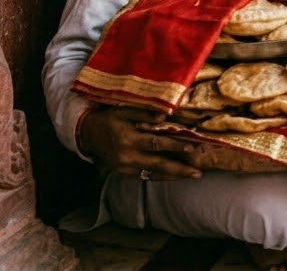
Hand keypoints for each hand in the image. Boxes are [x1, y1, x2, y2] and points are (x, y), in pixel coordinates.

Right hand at [79, 105, 201, 179]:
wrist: (88, 135)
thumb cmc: (109, 119)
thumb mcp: (124, 111)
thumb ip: (144, 113)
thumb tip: (166, 116)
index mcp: (128, 139)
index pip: (156, 144)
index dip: (175, 147)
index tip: (192, 148)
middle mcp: (127, 157)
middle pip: (158, 164)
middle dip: (180, 169)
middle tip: (198, 172)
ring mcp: (125, 168)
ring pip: (154, 174)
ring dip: (174, 175)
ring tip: (194, 175)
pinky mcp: (124, 173)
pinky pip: (146, 176)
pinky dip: (162, 176)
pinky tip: (177, 175)